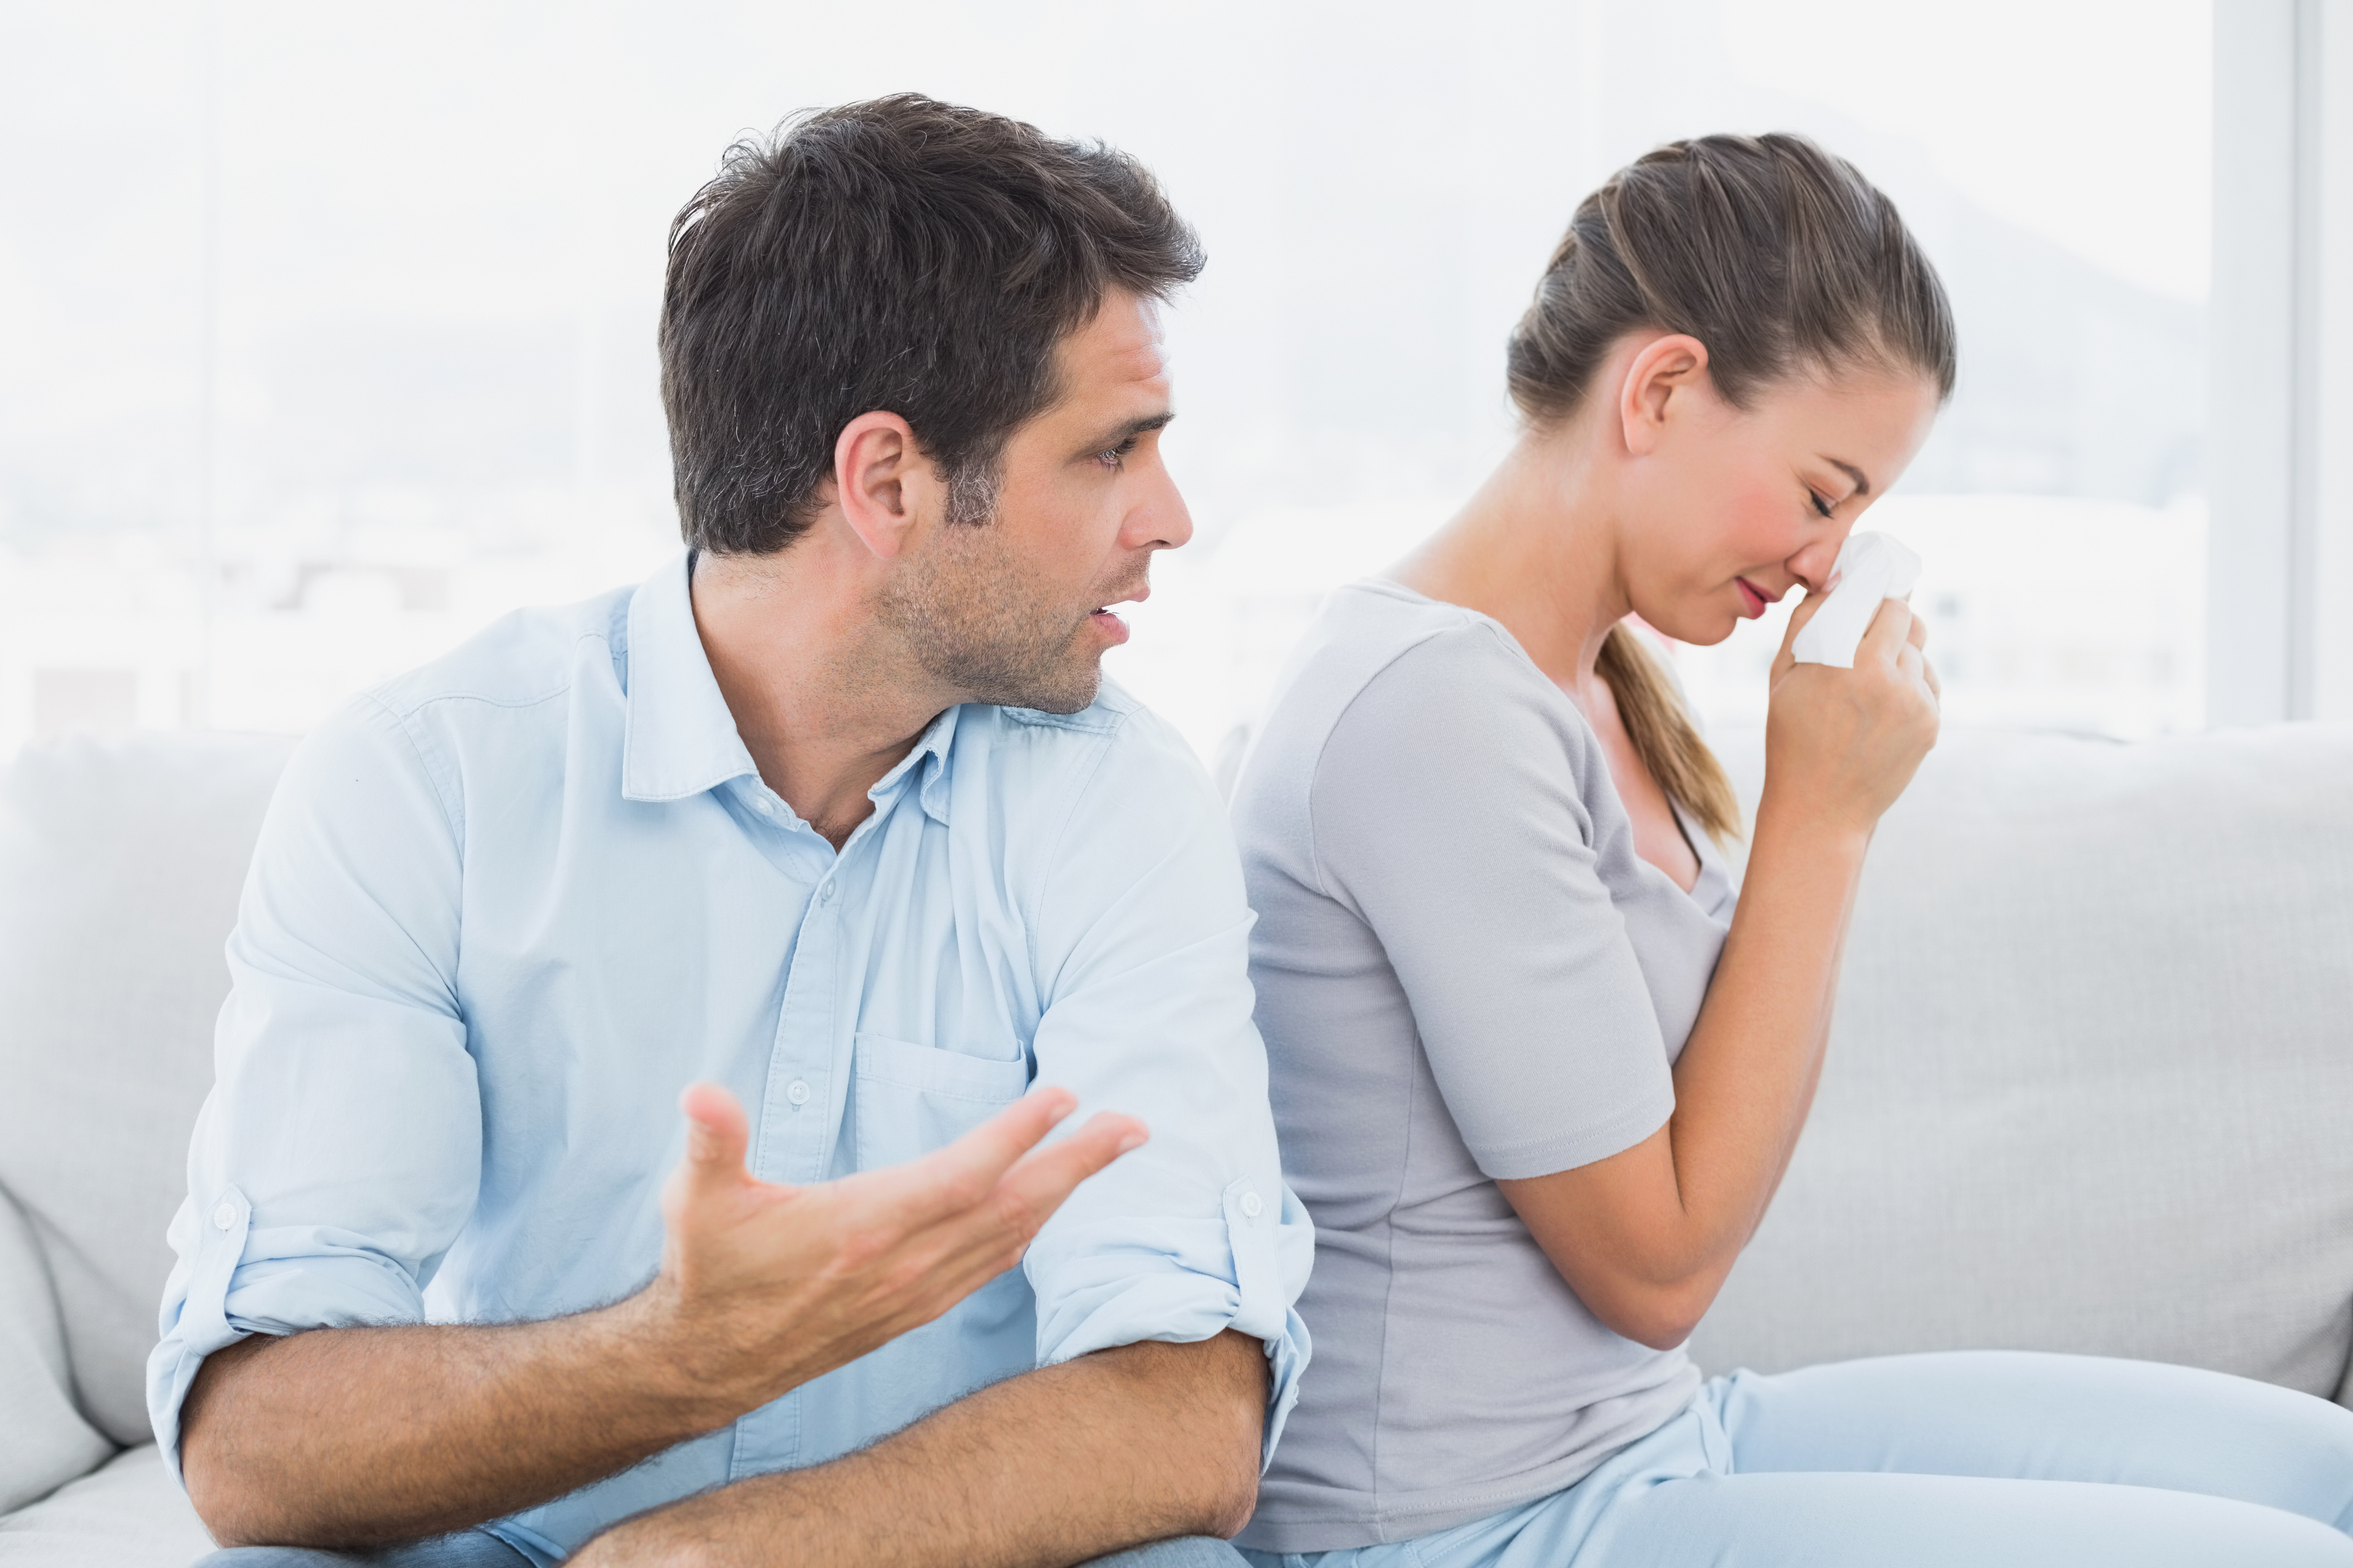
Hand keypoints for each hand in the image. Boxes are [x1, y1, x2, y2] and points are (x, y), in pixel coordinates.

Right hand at [630, 1083, 1146, 1421]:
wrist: (707, 1361)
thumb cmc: (708, 1269)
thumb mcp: (697, 1199)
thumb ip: (711, 1141)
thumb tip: (701, 1091)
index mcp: (866, 1226)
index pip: (963, 1173)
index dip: (1018, 1134)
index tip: (1065, 1095)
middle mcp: (904, 1263)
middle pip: (1013, 1205)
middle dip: (1079, 1162)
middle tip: (1134, 1125)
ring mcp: (915, 1292)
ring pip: (1011, 1235)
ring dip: (1066, 1190)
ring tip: (1111, 1149)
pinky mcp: (914, 1310)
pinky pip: (991, 1265)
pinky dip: (1030, 1230)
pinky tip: (1049, 1209)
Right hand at [1758, 589, 1939, 840]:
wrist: (1821, 808)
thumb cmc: (1791, 740)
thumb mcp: (1782, 678)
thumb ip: (1807, 623)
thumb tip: (1832, 582)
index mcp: (1846, 662)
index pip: (1883, 602)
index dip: (1876, 596)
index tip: (1868, 596)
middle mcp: (1886, 678)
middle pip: (1910, 620)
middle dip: (1891, 621)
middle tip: (1871, 633)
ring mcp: (1914, 703)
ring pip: (1920, 653)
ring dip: (1900, 656)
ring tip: (1869, 684)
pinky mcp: (1930, 723)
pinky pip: (1928, 684)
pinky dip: (1910, 687)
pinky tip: (1881, 710)